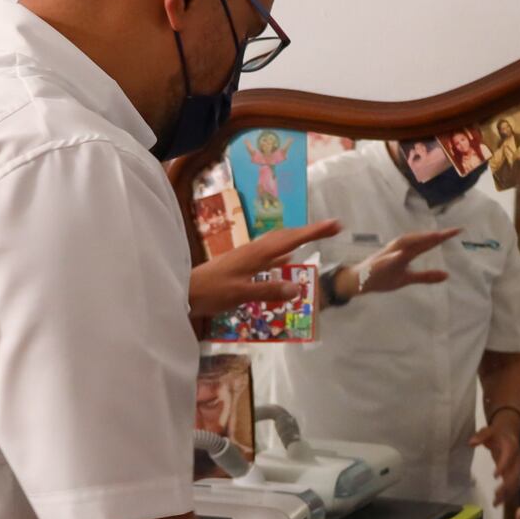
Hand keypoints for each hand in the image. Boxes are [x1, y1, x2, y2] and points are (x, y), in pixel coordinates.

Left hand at [189, 220, 342, 316]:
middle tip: (332, 228)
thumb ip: (268, 291)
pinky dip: (283, 256)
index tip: (335, 224)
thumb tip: (297, 288)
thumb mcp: (241, 293)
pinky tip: (287, 259)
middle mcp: (253, 251)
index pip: (291, 239)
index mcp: (256, 254)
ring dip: (297, 240)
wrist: (184, 292)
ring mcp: (247, 257)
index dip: (313, 232)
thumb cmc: (211, 292)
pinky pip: (269, 257)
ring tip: (315, 238)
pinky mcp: (242, 266)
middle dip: (310, 231)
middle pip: (287, 236)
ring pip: (278, 245)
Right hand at [352, 227, 463, 296]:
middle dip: (434, 235)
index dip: (442, 236)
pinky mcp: (377, 265)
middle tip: (453, 231)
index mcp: (406, 251)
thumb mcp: (408, 278)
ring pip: (403, 244)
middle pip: (418, 239)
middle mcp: (398, 249)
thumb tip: (446, 275)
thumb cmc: (383, 277)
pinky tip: (401, 255)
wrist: (358, 281)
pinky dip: (393, 257)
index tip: (459, 230)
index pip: (427, 243)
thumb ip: (426, 276)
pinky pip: (386, 260)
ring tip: (434, 236)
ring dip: (418, 239)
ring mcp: (387, 256)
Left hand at [471, 420, 519, 501]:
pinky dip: (508, 495)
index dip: (503, 466)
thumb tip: (471, 443)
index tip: (495, 475)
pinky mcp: (515, 472)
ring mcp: (517, 467)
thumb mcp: (488, 430)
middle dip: (506, 485)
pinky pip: (514, 485)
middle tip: (495, 494)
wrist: (511, 431)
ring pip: (516, 482)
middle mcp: (517, 459)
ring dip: (507, 494)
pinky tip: (499, 503)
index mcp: (511, 447)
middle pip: (515, 474)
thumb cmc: (497, 432)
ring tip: (495, 503)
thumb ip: (480, 436)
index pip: (508, 458)